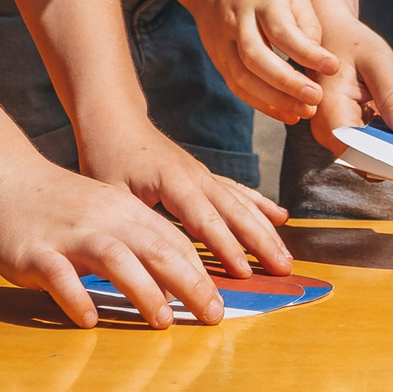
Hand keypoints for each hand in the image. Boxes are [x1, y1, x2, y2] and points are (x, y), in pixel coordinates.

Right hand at [0, 156, 224, 329]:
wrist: (3, 180)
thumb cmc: (61, 205)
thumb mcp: (107, 212)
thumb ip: (138, 240)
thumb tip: (177, 282)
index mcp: (125, 211)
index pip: (173, 241)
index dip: (201, 272)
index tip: (221, 303)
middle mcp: (104, 220)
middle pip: (157, 250)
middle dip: (190, 283)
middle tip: (213, 316)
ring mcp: (70, 235)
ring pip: (115, 259)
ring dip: (143, 290)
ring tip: (163, 321)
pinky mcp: (36, 252)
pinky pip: (59, 276)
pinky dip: (76, 296)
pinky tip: (89, 319)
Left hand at [76, 115, 292, 279]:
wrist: (114, 120)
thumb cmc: (106, 156)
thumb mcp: (107, 193)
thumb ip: (125, 228)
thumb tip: (140, 270)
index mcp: (172, 180)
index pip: (204, 219)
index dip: (225, 247)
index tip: (244, 272)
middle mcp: (196, 175)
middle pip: (235, 211)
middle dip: (261, 242)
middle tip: (283, 270)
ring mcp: (203, 174)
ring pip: (242, 203)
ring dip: (266, 230)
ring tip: (286, 257)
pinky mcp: (204, 175)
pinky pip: (238, 191)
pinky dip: (260, 205)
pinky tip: (280, 217)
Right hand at [177, 0, 335, 123]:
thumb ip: (306, 21)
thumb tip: (317, 60)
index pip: (282, 30)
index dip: (307, 52)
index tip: (332, 67)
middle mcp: (237, 20)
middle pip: (257, 57)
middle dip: (288, 82)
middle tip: (316, 98)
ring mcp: (222, 41)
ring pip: (243, 77)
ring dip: (275, 100)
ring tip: (305, 111)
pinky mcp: (218, 58)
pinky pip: (237, 86)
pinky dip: (262, 104)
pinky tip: (287, 114)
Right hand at [306, 11, 392, 154]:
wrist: (330, 32)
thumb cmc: (351, 41)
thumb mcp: (379, 60)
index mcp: (329, 107)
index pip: (354, 151)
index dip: (383, 161)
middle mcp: (325, 126)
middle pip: (359, 158)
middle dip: (391, 159)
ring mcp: (330, 130)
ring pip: (362, 155)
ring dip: (389, 152)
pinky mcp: (340, 129)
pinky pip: (363, 145)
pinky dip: (384, 142)